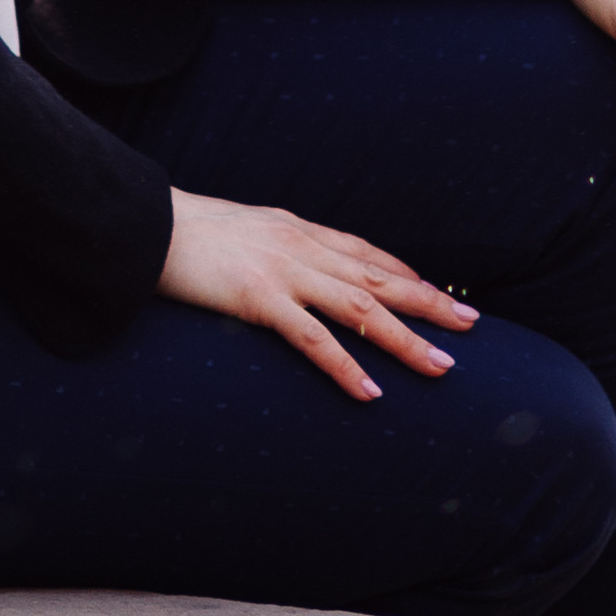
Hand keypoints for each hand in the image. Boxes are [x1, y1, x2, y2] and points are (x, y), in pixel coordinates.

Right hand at [157, 187, 476, 402]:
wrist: (145, 224)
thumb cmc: (187, 233)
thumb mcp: (243, 231)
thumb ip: (274, 248)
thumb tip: (292, 268)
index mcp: (296, 229)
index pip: (365, 252)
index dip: (405, 274)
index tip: (438, 291)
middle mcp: (300, 246)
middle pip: (378, 278)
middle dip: (427, 302)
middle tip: (469, 324)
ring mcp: (283, 271)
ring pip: (360, 308)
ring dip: (405, 339)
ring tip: (441, 367)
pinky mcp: (258, 298)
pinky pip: (312, 338)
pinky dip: (347, 366)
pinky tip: (372, 391)